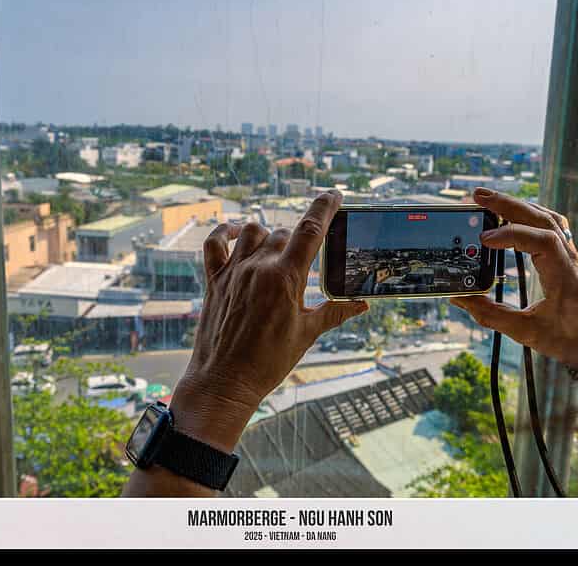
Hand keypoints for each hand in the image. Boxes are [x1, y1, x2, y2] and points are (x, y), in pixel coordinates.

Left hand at [171, 189, 367, 451]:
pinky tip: (236, 232)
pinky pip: (215, 243)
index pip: (310, 230)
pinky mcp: (214, 280)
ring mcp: (234, 272)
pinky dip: (225, 232)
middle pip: (284, 234)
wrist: (225, 382)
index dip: (324, 207)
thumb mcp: (307, 335)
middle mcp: (258, 267)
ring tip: (275, 253)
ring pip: (254, 232)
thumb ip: (334, 312)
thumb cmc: (268, 362)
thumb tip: (362, 304)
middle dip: (297, 242)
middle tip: (303, 263)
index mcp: (286, 278)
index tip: (334, 194)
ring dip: (267, 235)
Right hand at [451, 187, 577, 373]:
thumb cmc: (567, 340)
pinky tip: (513, 213)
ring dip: (519, 205)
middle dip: (509, 205)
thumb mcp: (525, 332)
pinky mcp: (568, 257)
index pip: (543, 242)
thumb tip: (460, 298)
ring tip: (490, 200)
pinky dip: (531, 214)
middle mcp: (571, 261)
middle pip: (543, 219)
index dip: (512, 234)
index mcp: (564, 278)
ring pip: (549, 218)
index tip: (484, 238)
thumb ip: (490, 315)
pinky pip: (553, 226)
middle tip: (478, 196)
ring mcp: (572, 256)